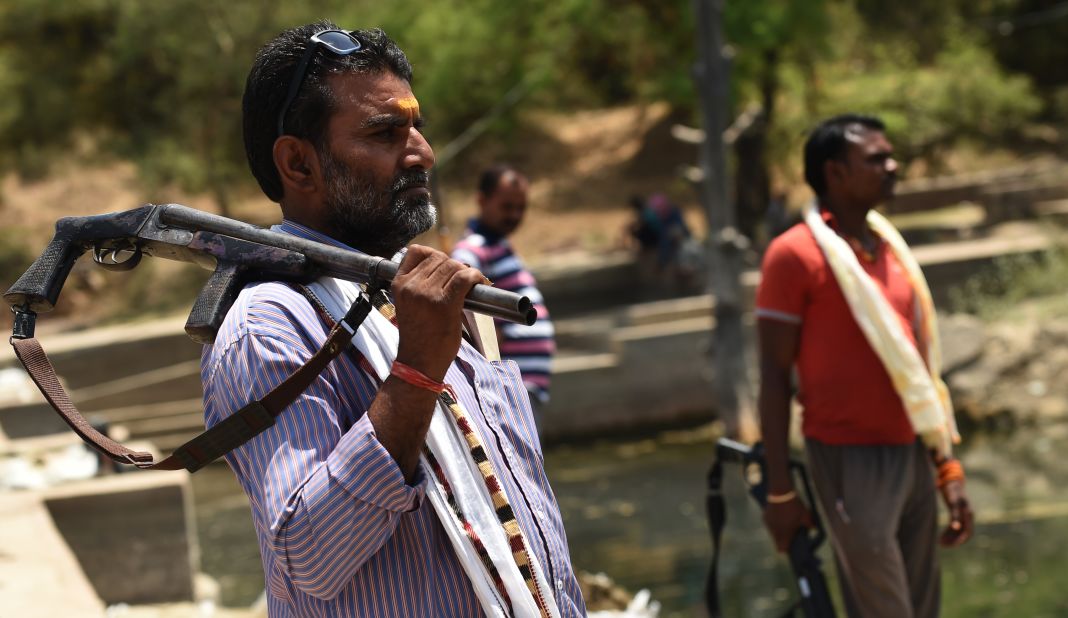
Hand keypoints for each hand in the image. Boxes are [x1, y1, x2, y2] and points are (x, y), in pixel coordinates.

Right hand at [390, 245, 485, 380]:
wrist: (419, 363)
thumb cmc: (419, 336)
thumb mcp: (409, 304)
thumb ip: (420, 283)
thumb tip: (450, 264)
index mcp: (399, 284)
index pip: (417, 251)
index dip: (435, 256)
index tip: (444, 269)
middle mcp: (411, 286)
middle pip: (440, 258)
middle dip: (454, 267)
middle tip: (462, 282)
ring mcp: (427, 294)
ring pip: (454, 266)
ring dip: (466, 273)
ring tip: (471, 285)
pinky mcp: (444, 304)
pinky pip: (465, 278)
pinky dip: (476, 277)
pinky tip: (480, 283)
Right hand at [763, 494, 812, 552]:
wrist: (781, 492)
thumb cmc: (795, 506)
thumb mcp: (806, 516)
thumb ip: (810, 525)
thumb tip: (814, 529)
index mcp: (785, 533)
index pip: (781, 549)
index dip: (786, 549)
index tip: (790, 547)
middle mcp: (775, 531)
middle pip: (777, 542)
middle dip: (783, 540)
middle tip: (790, 534)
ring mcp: (769, 524)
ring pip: (773, 533)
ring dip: (778, 531)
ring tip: (786, 524)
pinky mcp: (765, 517)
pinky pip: (770, 525)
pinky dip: (774, 524)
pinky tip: (780, 517)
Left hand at [938, 479, 973, 546]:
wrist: (950, 480)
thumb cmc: (952, 490)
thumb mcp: (953, 502)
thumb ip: (955, 515)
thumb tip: (956, 528)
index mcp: (968, 514)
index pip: (967, 532)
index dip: (959, 540)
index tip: (950, 545)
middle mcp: (967, 516)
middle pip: (963, 533)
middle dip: (954, 541)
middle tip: (942, 545)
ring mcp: (962, 515)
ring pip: (958, 531)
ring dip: (950, 537)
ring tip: (940, 543)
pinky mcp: (956, 513)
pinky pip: (954, 526)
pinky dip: (948, 531)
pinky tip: (941, 536)